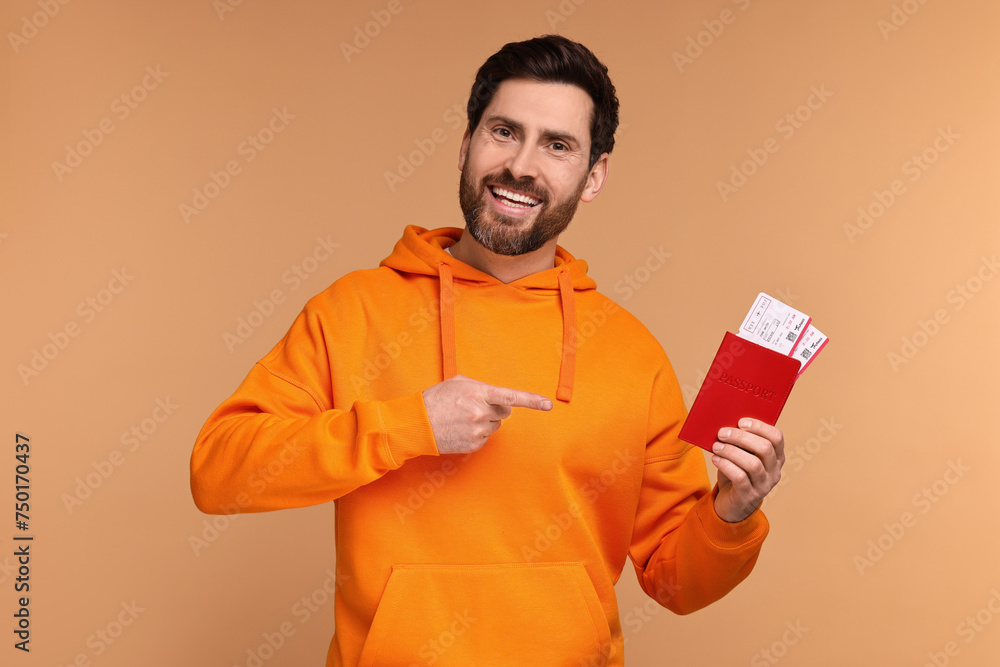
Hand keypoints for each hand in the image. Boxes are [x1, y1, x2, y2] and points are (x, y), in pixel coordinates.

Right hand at [421, 374, 552, 454]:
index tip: (548, 404)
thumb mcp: (459, 383)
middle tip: (472, 408)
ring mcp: (478, 431)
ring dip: (484, 422)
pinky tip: (461, 430)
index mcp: (480, 394)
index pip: (512, 397)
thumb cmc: (437, 399)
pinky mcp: (474, 444)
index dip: (532, 401)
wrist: (418, 423)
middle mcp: (482, 413)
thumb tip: (496, 398)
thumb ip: (482, 388)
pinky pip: (486, 438)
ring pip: (495, 426)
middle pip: (504, 413)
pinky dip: (477, 434)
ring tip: (462, 419)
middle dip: (493, 410)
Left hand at [710, 418, 784, 522]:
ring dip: (731, 451)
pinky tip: (716, 459)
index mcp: (776, 457)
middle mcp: (774, 471)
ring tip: (716, 446)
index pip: (777, 438)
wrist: (732, 504)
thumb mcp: (741, 456)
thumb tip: (725, 424)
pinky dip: (726, 465)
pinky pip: (740, 478)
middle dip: (741, 437)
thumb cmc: (736, 472)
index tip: (741, 421)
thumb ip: (739, 442)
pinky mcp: (749, 496)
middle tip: (722, 433)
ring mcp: (764, 485)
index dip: (760, 427)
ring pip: (753, 464)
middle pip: (765, 449)